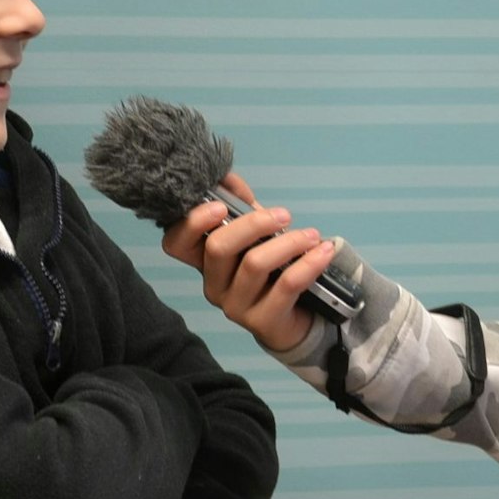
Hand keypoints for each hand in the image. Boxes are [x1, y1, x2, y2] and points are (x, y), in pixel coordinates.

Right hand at [162, 172, 336, 352]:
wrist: (296, 317)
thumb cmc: (272, 270)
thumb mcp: (255, 235)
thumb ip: (239, 206)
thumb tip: (228, 176)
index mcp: (204, 261)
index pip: (176, 243)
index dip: (191, 223)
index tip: (219, 206)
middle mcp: (213, 285)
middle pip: (218, 248)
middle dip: (253, 224)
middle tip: (283, 215)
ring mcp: (235, 306)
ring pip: (255, 264)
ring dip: (288, 242)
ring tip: (312, 235)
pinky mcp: (263, 321)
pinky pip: (286, 285)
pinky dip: (308, 263)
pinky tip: (323, 251)